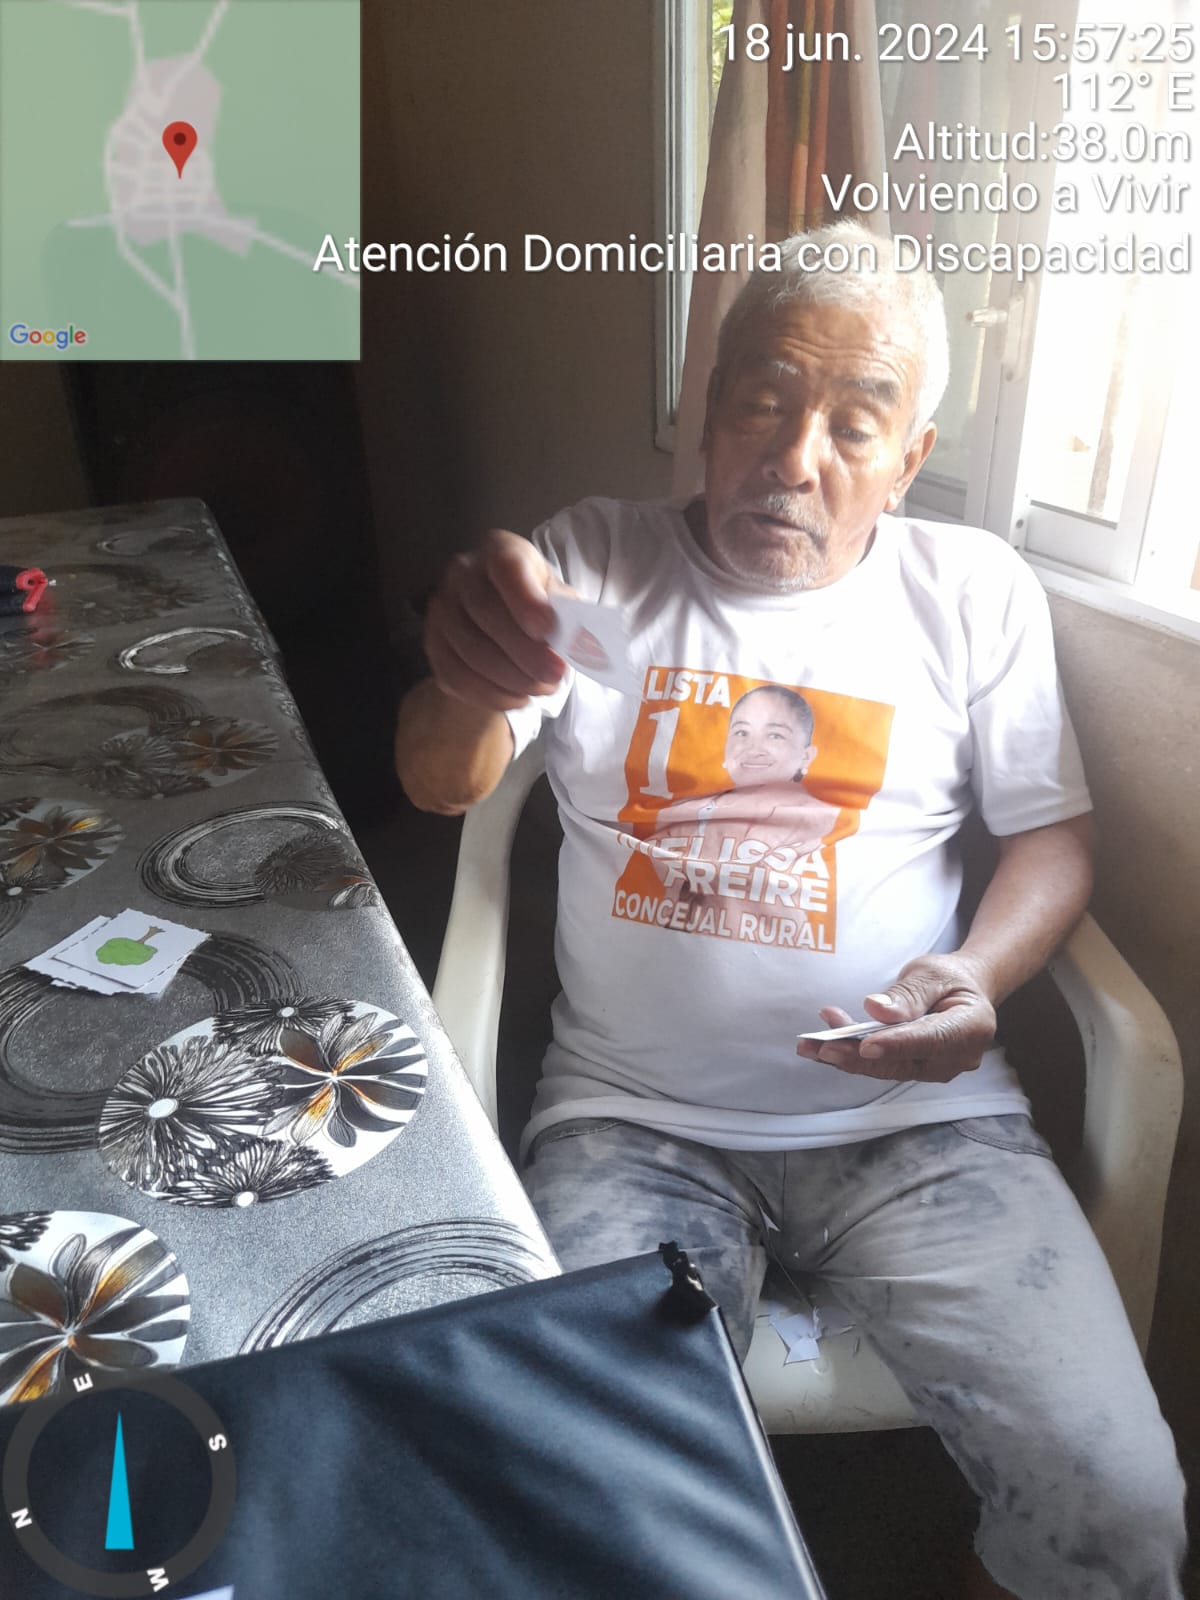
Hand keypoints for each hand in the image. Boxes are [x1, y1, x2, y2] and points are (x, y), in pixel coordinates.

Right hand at [424, 529, 569, 711]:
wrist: (506, 625)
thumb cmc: (539, 606)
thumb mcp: (560, 600)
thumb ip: (568, 615)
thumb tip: (575, 643)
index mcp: (499, 550)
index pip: (507, 566)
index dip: (525, 598)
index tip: (546, 629)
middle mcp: (463, 573)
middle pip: (485, 611)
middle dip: (525, 651)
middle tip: (555, 675)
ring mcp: (441, 608)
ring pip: (471, 650)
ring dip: (512, 678)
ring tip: (542, 688)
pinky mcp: (433, 644)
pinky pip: (456, 676)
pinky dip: (492, 695)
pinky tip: (518, 698)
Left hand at [794, 953, 997, 1081]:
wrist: (965, 989)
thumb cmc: (951, 978)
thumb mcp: (932, 973)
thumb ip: (907, 995)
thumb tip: (876, 1009)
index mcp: (971, 1028)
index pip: (930, 1040)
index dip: (896, 1044)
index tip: (865, 1045)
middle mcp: (957, 1057)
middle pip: (903, 1061)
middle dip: (858, 1056)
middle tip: (822, 1048)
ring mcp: (937, 1067)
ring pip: (888, 1067)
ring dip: (848, 1055)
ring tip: (811, 1045)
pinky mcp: (916, 1068)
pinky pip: (883, 1064)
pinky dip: (852, 1053)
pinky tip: (824, 1041)